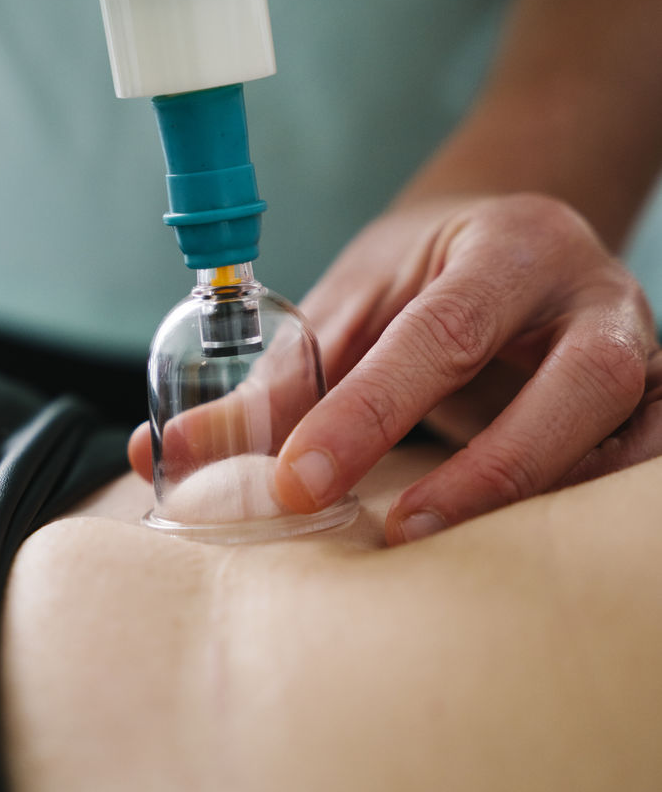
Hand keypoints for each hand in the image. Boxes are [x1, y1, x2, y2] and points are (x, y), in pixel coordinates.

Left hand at [274, 193, 657, 540]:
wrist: (514, 241)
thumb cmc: (427, 273)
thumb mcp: (353, 302)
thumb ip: (281, 377)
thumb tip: (178, 454)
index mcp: (508, 246)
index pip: (441, 333)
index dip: (369, 413)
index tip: (296, 483)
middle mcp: (593, 294)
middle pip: (573, 385)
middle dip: (485, 471)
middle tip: (397, 533)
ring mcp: (640, 350)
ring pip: (625, 434)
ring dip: (539, 499)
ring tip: (447, 550)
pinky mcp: (657, 400)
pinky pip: (649, 463)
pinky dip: (593, 502)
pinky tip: (525, 539)